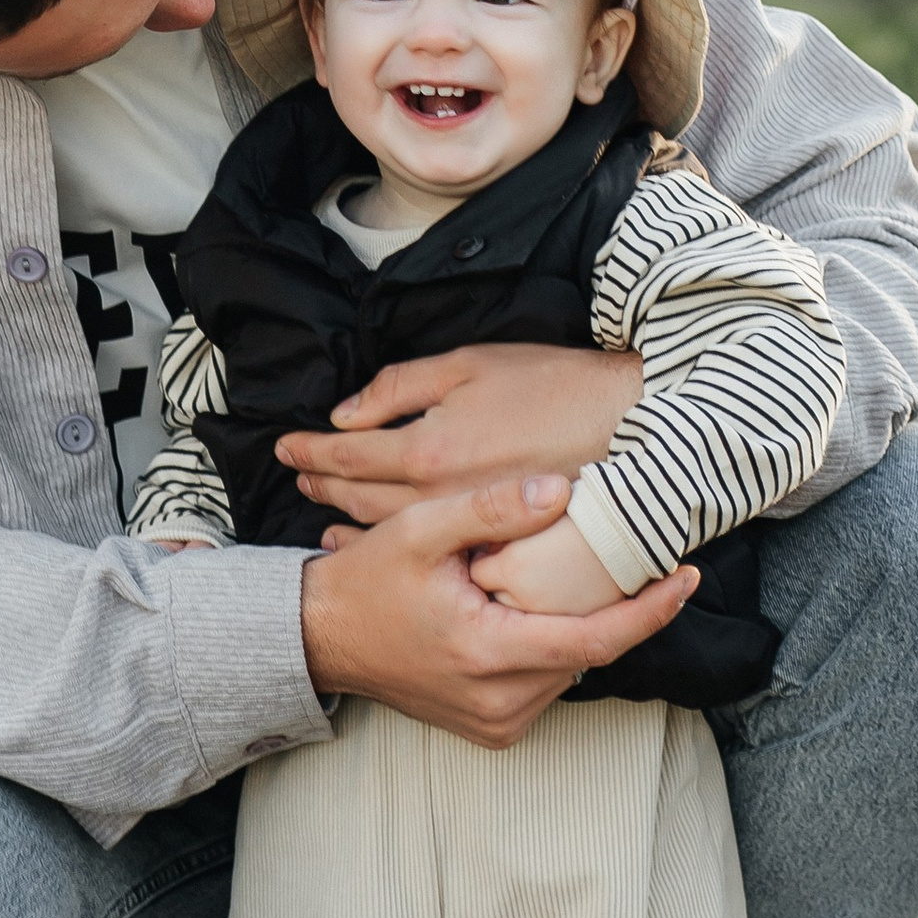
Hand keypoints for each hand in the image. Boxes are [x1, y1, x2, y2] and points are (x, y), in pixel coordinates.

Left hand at [277, 341, 642, 524]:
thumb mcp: (469, 363)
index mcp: (427, 449)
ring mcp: (466, 530)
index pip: (348, 454)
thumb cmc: (554, 386)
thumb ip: (399, 387)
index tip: (285, 446)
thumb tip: (348, 413)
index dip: (312, 450)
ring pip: (390, 532)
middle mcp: (438, 499)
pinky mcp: (495, 549)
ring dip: (349, 523)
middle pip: (360, 499)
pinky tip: (387, 550)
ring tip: (324, 519)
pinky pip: (430, 554)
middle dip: (323, 485)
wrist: (632, 428)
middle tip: (298, 477)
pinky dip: (399, 550)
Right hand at [298, 476, 696, 749]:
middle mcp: (499, 703)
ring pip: (571, 670)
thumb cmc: (368, 580)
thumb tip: (561, 490)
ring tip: (569, 577)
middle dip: (611, 605)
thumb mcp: (421, 528)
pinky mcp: (493, 730)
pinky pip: (546, 684)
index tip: (687, 576)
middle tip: (628, 555)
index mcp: (487, 655)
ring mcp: (496, 724)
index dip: (650, 610)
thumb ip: (490, 509)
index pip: (595, 639)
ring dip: (578, 626)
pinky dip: (552, 647)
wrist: (321, 639)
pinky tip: (534, 611)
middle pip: (588, 652)